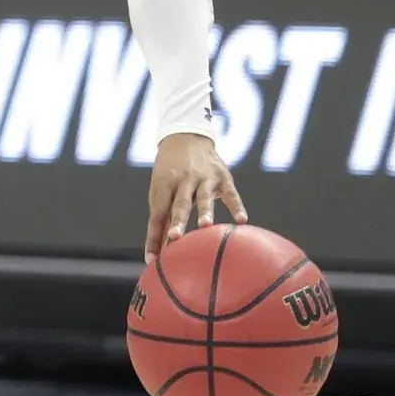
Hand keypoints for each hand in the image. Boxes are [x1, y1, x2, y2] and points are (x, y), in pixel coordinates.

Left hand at [146, 133, 247, 263]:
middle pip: (179, 203)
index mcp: (164, 185)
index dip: (154, 236)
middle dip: (177, 221)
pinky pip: (230, 193)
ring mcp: (204, 178)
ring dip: (205, 211)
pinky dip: (236, 205)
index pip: (157, 214)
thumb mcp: (161, 187)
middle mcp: (183, 180)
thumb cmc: (170, 171)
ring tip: (205, 226)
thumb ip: (162, 214)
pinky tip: (242, 220)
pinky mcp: (223, 177)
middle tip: (175, 238)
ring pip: (204, 196)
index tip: (152, 260)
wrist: (186, 136)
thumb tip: (160, 247)